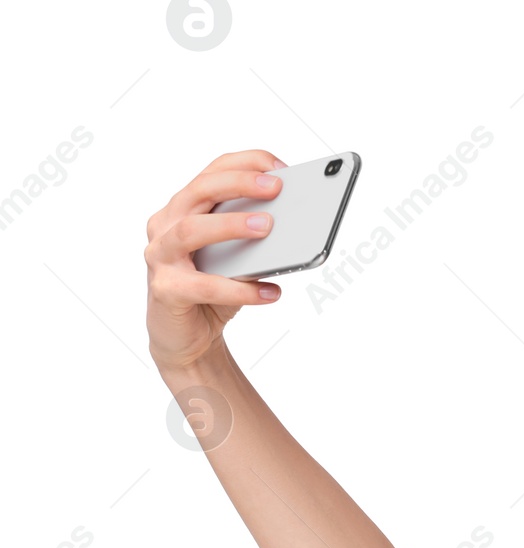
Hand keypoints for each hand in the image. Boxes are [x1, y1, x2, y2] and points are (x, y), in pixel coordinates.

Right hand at [145, 149, 286, 373]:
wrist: (186, 339)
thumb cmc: (212, 291)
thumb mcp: (237, 259)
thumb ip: (253, 239)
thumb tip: (295, 225)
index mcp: (183, 209)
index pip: (211, 172)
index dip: (246, 163)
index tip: (281, 168)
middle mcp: (165, 226)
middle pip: (198, 191)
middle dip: (239, 183)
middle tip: (277, 187)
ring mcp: (161, 257)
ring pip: (191, 230)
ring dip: (231, 225)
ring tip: (269, 227)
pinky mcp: (165, 290)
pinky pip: (204, 286)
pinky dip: (240, 289)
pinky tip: (271, 292)